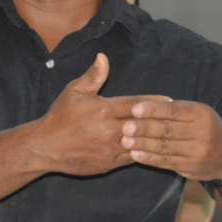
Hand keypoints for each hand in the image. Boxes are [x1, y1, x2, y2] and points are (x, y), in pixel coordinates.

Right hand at [36, 53, 168, 175]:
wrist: (45, 147)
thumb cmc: (60, 116)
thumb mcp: (74, 91)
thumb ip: (93, 76)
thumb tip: (103, 57)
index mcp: (104, 110)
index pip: (136, 104)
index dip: (154, 102)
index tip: (169, 100)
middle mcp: (110, 130)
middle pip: (142, 125)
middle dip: (159, 121)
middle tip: (176, 117)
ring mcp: (110, 149)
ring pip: (139, 143)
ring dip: (154, 139)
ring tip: (170, 135)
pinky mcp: (108, 164)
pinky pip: (131, 158)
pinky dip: (143, 153)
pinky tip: (154, 149)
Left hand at [120, 100, 221, 179]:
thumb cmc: (207, 128)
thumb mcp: (199, 113)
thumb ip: (176, 110)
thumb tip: (146, 105)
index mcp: (201, 114)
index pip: (174, 111)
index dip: (154, 110)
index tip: (135, 109)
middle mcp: (200, 133)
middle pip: (168, 130)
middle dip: (144, 128)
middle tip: (126, 126)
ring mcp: (195, 152)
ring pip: (164, 147)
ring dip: (143, 144)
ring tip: (126, 141)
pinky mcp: (189, 168)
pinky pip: (165, 162)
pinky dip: (149, 158)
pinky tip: (135, 154)